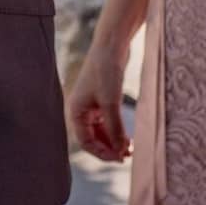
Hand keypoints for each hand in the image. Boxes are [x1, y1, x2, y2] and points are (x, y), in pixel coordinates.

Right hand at [65, 42, 132, 162]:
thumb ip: (115, 128)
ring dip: (113, 141)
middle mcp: (81, 110)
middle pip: (92, 138)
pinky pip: (106, 122)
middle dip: (109, 148)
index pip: (85, 142)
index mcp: (76, 111)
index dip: (102, 153)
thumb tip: (120, 151)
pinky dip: (116, 131)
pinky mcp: (101, 100)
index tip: (119, 158)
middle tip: (127, 156)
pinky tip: (128, 137)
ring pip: (100, 132)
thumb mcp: (111, 103)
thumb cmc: (106, 72)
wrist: (111, 46)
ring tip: (129, 149)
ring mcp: (91, 105)